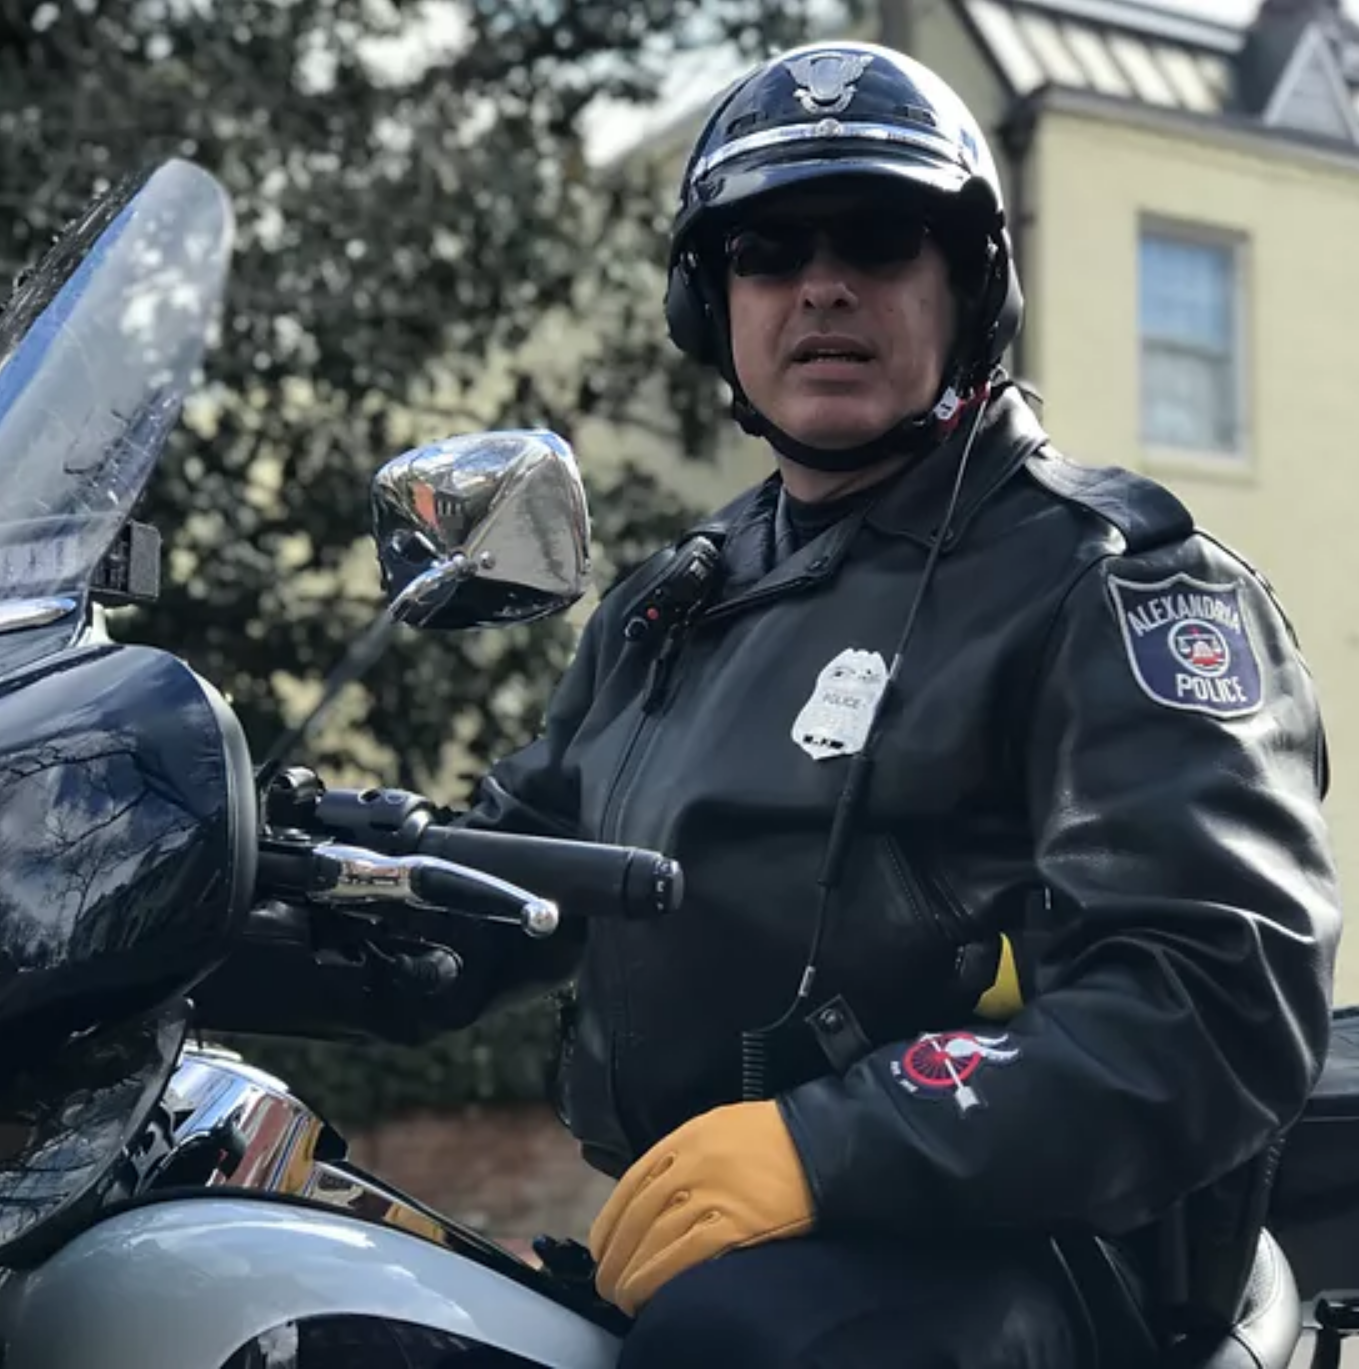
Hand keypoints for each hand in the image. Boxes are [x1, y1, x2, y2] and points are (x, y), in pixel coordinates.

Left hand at [588, 1099, 813, 1315]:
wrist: (822, 1143)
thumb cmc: (774, 1137)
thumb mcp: (718, 1127)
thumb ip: (682, 1155)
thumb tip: (651, 1197)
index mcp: (683, 1139)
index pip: (629, 1187)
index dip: (609, 1224)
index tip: (600, 1249)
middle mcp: (689, 1165)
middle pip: (636, 1219)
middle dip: (614, 1257)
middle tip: (606, 1283)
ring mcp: (711, 1196)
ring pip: (653, 1243)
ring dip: (631, 1276)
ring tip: (624, 1297)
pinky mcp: (734, 1226)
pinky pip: (683, 1259)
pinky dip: (659, 1280)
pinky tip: (649, 1296)